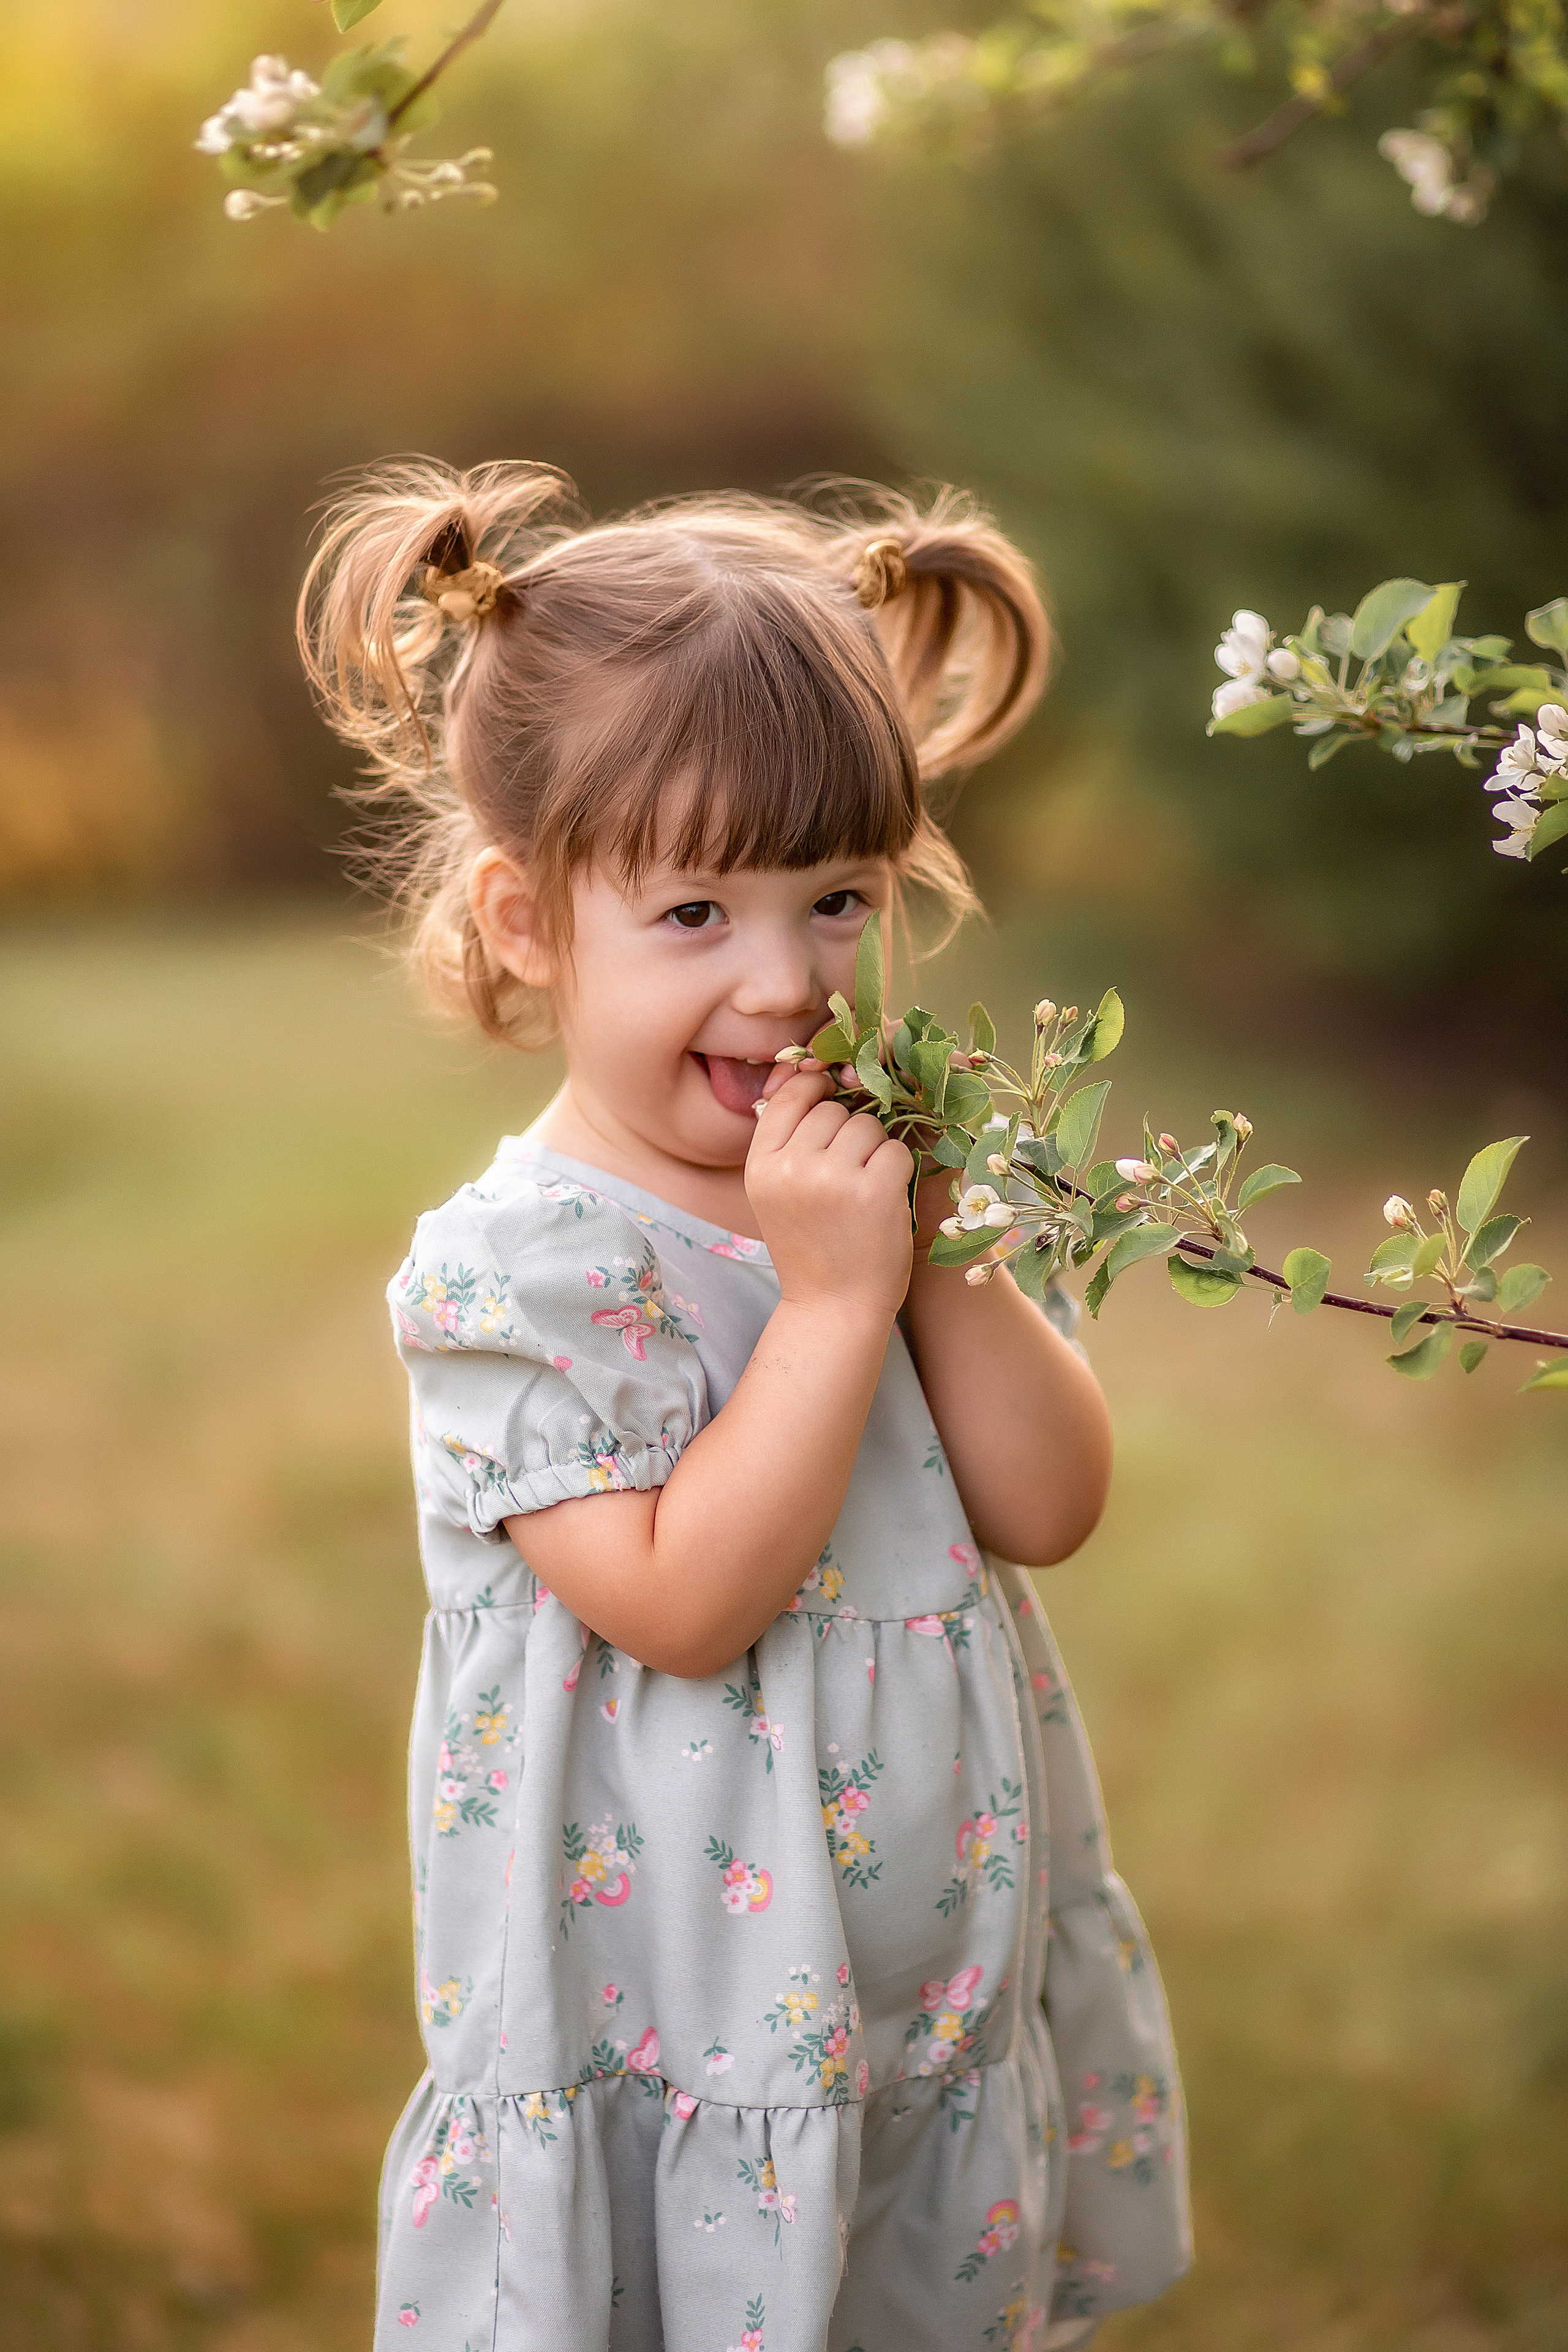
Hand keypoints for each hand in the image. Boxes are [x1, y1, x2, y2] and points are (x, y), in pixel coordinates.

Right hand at [745, 1070, 914, 1319]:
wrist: (833, 1307)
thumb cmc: (810, 1246)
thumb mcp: (776, 1193)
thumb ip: (785, 1142)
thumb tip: (812, 1075)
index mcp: (760, 1165)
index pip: (789, 1097)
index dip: (815, 1092)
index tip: (830, 1108)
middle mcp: (791, 1166)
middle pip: (833, 1110)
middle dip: (848, 1132)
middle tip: (846, 1175)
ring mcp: (833, 1178)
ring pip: (867, 1125)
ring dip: (874, 1150)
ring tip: (863, 1190)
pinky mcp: (875, 1192)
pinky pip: (896, 1150)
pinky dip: (898, 1171)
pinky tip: (884, 1200)